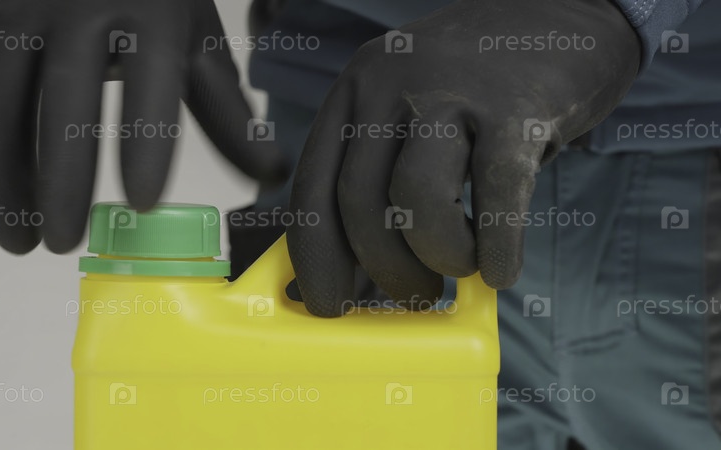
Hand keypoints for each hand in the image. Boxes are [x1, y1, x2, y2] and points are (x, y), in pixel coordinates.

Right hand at [0, 0, 286, 252]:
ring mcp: (15, 8)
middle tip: (66, 243)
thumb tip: (271, 177)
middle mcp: (73, 2)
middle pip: (63, 94)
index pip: (151, 77)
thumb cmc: (154, 4)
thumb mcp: (197, 49)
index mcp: (148, 7)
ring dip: (0, 178)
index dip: (146, 141)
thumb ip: (228, 115)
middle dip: (61, 176)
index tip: (142, 204)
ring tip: (22, 240)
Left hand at [287, 0, 639, 316]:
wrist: (562, 8)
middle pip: (359, 202)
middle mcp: (389, 83)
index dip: (315, 260)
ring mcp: (452, 89)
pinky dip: (497, 248)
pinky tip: (502, 270)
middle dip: (383, 271)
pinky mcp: (516, 106)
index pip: (311, 188)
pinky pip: (496, 195)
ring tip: (463, 269)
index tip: (329, 307)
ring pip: (414, 200)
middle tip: (415, 299)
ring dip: (438, 258)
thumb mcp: (411, 114)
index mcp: (355, 92)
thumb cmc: (479, 88)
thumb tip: (357, 276)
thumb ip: (380, 177)